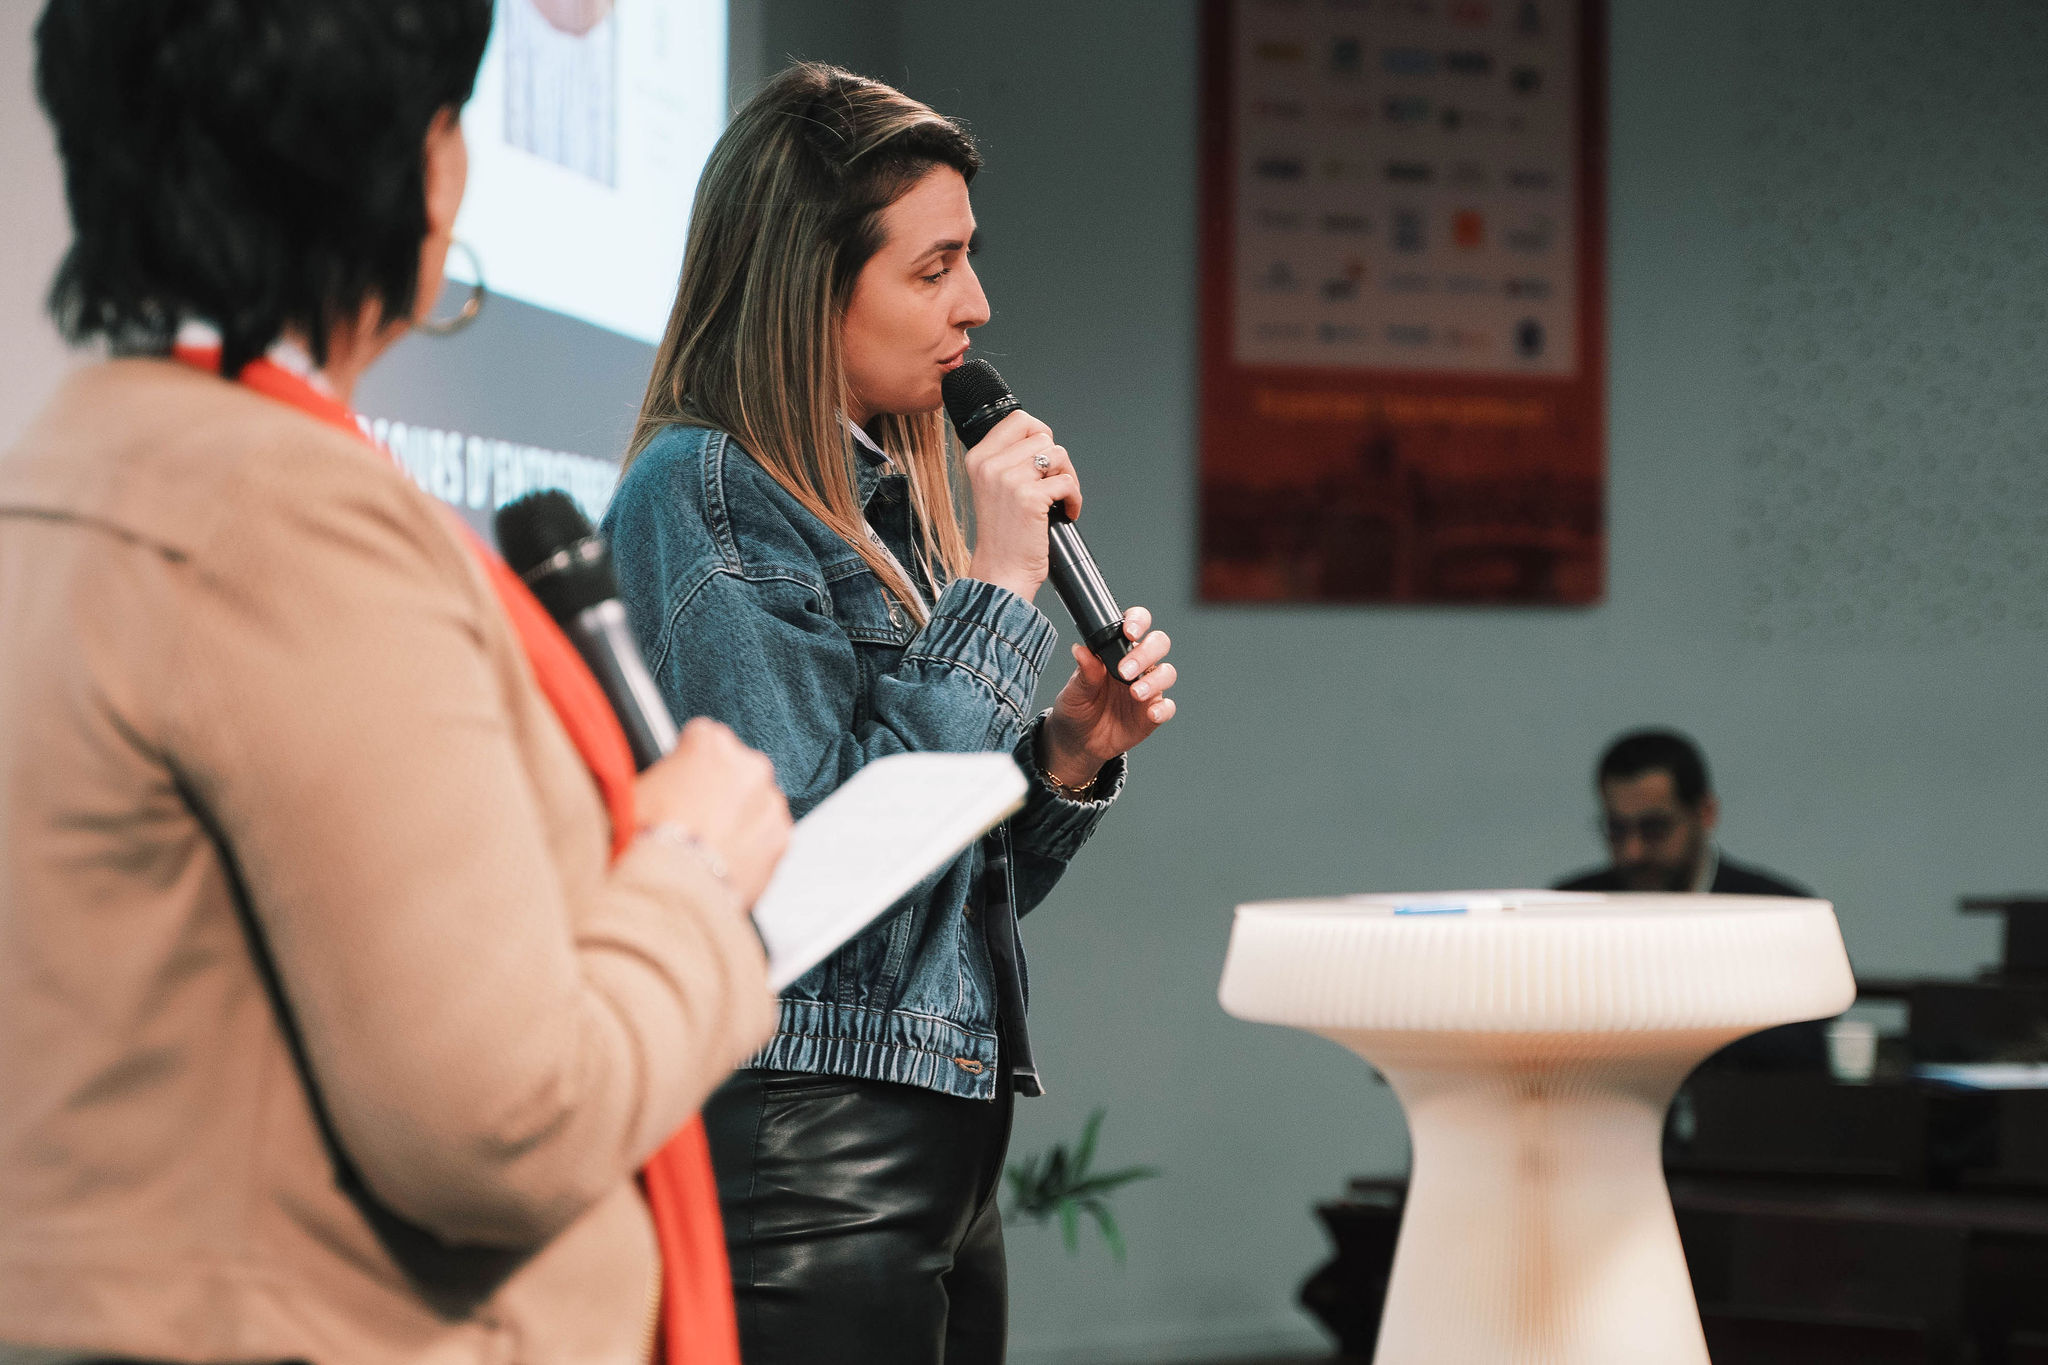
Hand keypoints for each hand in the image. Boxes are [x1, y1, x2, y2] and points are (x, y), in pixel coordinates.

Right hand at [634, 718, 790, 905]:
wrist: (670, 894)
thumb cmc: (646, 844)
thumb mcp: (632, 792)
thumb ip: (657, 776)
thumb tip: (652, 785)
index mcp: (710, 743)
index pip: (703, 737)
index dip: (687, 763)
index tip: (681, 781)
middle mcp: (748, 766)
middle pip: (735, 769)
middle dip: (718, 789)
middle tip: (692, 819)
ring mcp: (769, 802)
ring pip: (755, 803)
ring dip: (738, 818)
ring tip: (706, 846)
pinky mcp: (782, 838)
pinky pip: (767, 836)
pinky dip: (752, 846)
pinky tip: (724, 862)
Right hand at [962, 409, 1079, 601]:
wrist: (1000, 571)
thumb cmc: (1002, 535)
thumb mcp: (993, 488)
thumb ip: (1009, 460)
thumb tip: (1041, 439)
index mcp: (978, 458)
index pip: (1018, 420)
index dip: (1040, 432)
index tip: (1046, 455)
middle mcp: (990, 465)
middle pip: (1043, 436)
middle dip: (1057, 460)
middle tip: (1055, 484)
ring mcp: (1009, 480)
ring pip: (1058, 454)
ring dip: (1068, 477)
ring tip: (1060, 499)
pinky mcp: (1030, 498)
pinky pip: (1067, 482)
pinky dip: (1075, 498)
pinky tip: (1067, 512)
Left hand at [1040, 607, 1177, 787]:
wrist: (1077, 741)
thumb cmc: (1076, 708)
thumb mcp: (1074, 690)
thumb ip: (1084, 672)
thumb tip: (1081, 650)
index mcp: (1117, 650)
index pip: (1136, 624)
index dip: (1138, 621)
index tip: (1129, 631)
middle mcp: (1137, 666)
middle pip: (1158, 644)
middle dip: (1146, 653)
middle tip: (1125, 671)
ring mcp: (1147, 689)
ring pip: (1166, 673)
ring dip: (1153, 680)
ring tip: (1135, 692)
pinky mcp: (1151, 713)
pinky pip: (1167, 707)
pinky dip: (1163, 709)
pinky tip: (1150, 713)